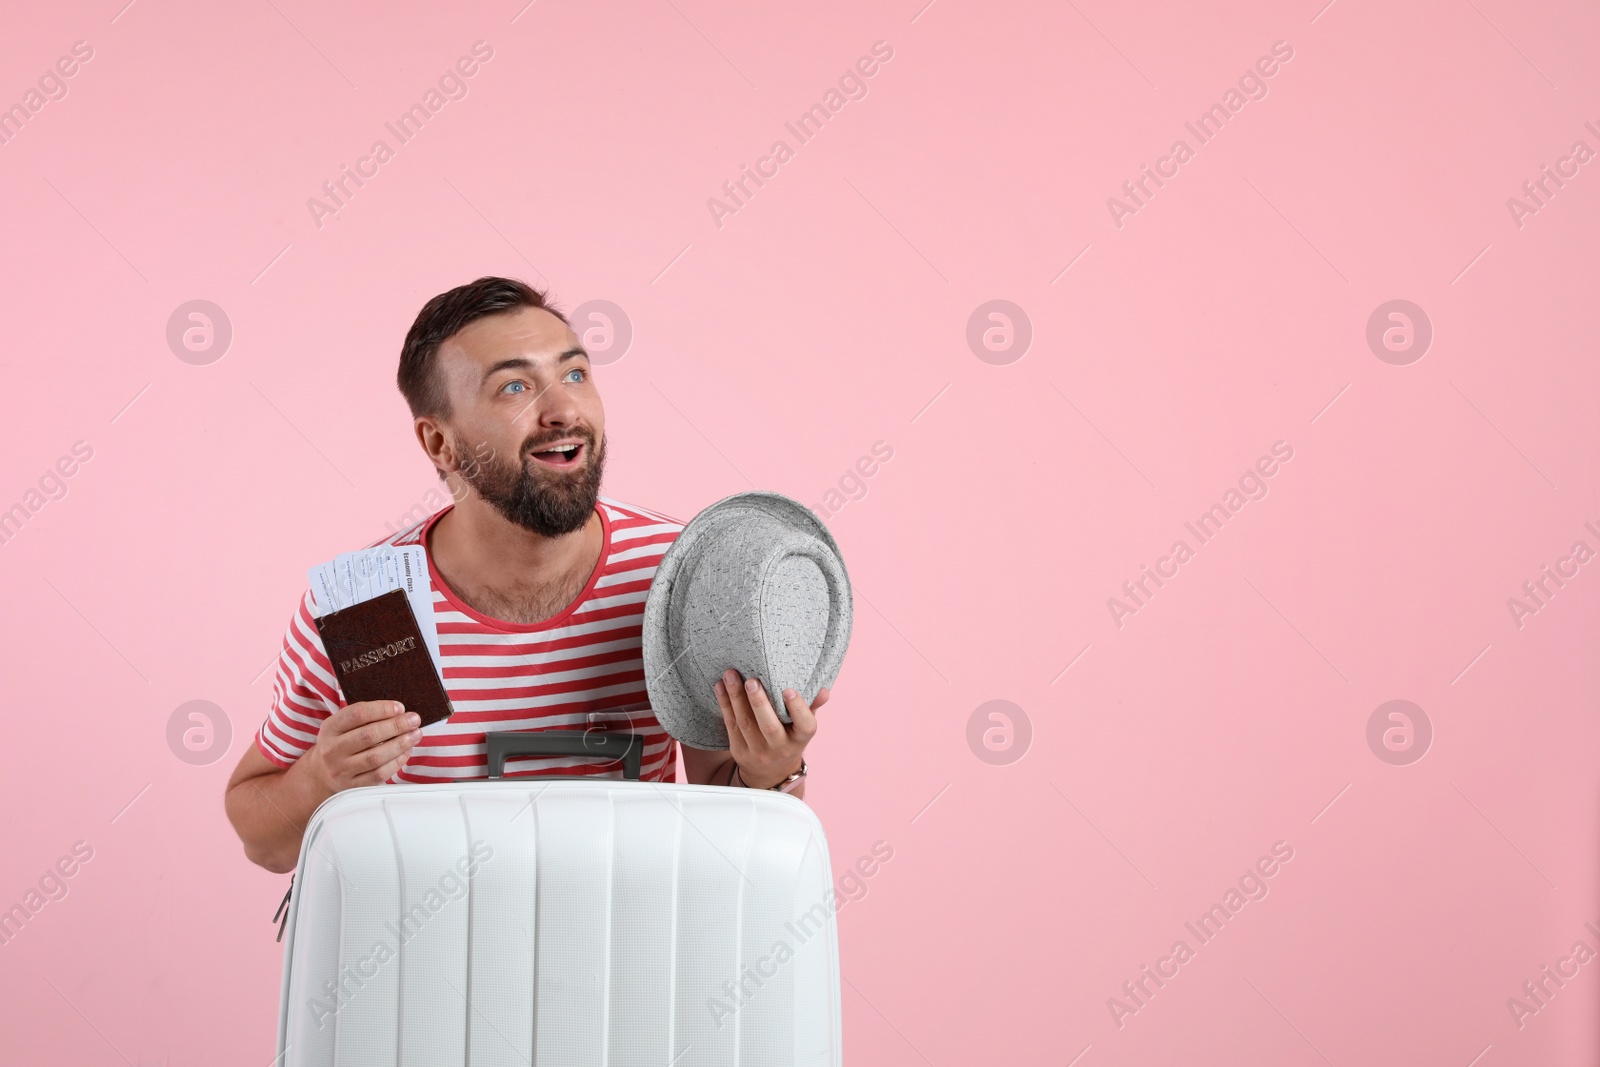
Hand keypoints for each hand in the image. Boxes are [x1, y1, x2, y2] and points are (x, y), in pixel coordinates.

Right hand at [306, 700, 420, 794]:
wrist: (321, 774)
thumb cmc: (340, 742)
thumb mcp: (342, 725)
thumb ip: (365, 716)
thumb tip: (399, 712)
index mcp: (330, 728)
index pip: (357, 714)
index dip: (381, 709)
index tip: (400, 707)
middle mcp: (333, 749)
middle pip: (368, 736)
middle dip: (396, 726)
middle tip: (414, 720)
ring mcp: (342, 770)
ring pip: (375, 757)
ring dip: (400, 744)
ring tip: (415, 735)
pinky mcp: (353, 786)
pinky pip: (379, 774)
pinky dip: (396, 762)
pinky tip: (406, 752)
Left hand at [713, 669, 828, 788]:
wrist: (770, 772)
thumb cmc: (790, 739)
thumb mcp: (804, 727)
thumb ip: (811, 707)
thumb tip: (823, 691)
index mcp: (800, 740)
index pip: (805, 726)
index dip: (798, 709)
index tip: (789, 690)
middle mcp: (779, 748)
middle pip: (769, 726)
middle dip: (759, 702)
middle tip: (751, 681)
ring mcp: (757, 751)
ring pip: (745, 723)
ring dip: (735, 697)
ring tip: (730, 675)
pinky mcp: (739, 749)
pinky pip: (730, 724)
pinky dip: (724, 704)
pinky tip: (720, 686)